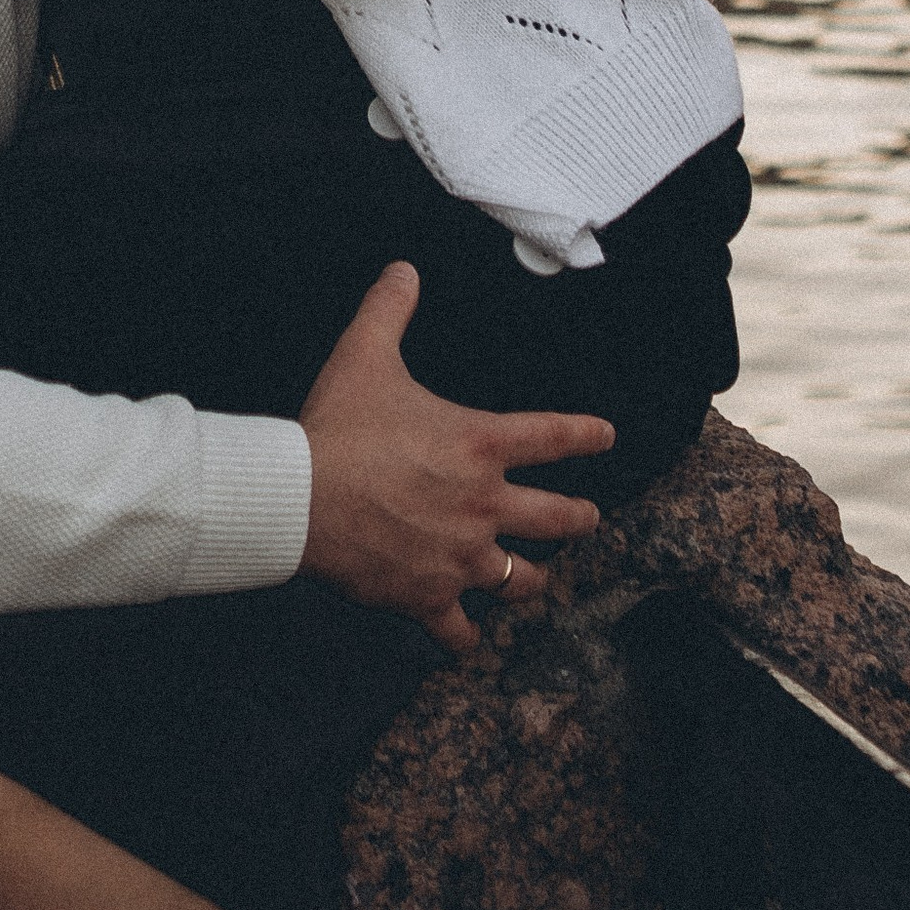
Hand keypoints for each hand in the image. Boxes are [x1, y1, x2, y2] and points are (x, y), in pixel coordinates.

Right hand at [298, 264, 609, 648]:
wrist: (301, 498)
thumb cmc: (337, 426)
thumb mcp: (365, 354)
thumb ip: (389, 308)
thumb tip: (403, 269)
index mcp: (479, 445)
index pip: (551, 436)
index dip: (585, 434)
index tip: (608, 436)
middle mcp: (483, 505)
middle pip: (557, 519)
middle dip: (579, 519)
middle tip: (590, 518)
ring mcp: (461, 558)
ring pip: (522, 582)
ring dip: (533, 580)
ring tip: (539, 580)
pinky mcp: (429, 597)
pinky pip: (461, 632)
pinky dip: (467, 637)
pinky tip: (470, 640)